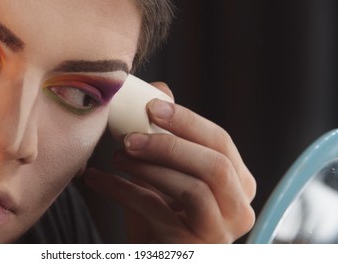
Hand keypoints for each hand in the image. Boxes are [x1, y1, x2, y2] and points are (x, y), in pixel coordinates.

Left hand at [85, 82, 255, 242]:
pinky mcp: (190, 247)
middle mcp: (239, 209)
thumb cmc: (165, 209)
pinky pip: (155, 210)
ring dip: (148, 166)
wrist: (155, 250)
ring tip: (116, 155)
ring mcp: (218, 232)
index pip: (222, 142)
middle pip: (215, 165)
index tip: (151, 107)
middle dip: (170, 144)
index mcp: (240, 183)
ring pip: (191, 189)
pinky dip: (122, 190)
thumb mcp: (172, 173)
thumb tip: (160, 90)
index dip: (188, 121)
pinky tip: (97, 179)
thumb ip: (172, 134)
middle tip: (130, 135)